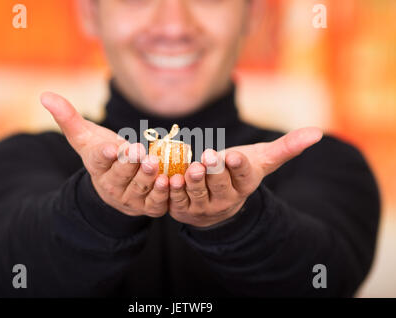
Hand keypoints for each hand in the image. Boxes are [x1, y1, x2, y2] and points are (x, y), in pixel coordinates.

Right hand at [41, 92, 169, 217]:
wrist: (116, 184)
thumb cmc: (102, 154)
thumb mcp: (84, 137)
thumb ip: (68, 117)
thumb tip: (45, 95)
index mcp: (96, 166)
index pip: (98, 159)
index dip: (104, 154)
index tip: (110, 148)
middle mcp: (111, 184)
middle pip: (120, 174)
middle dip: (129, 163)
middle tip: (138, 151)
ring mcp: (130, 197)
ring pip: (139, 188)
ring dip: (147, 177)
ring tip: (153, 163)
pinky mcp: (148, 206)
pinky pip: (156, 202)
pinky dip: (164, 194)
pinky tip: (170, 181)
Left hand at [168, 128, 322, 227]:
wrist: (217, 201)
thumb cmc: (239, 173)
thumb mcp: (262, 159)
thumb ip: (286, 147)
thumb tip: (317, 132)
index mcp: (245, 184)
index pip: (244, 175)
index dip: (239, 166)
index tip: (234, 155)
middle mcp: (226, 199)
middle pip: (221, 186)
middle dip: (215, 171)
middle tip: (210, 156)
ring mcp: (204, 207)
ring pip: (198, 195)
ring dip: (193, 182)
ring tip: (191, 168)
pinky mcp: (184, 210)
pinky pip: (176, 202)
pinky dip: (172, 192)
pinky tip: (170, 180)